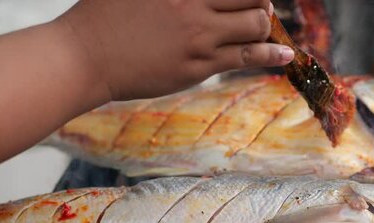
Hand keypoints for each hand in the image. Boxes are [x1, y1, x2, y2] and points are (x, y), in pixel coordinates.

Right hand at [57, 0, 292, 99]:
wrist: (86, 57)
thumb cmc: (106, 15)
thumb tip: (203, 0)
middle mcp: (194, 2)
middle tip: (259, 4)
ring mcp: (199, 34)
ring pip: (255, 23)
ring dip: (264, 23)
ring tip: (263, 26)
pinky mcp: (201, 65)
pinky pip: (247, 57)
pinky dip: (272, 54)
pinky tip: (286, 54)